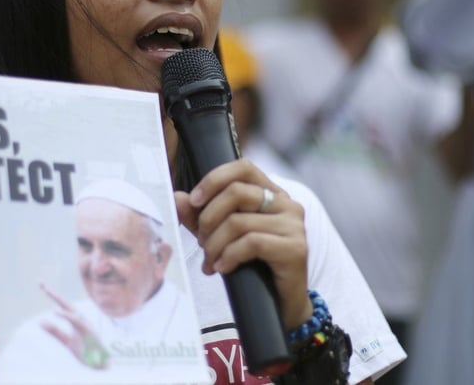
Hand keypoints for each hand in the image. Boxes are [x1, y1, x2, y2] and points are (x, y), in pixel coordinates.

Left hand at [39, 283, 109, 369]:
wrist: (100, 364)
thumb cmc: (85, 351)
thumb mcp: (67, 341)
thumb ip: (55, 332)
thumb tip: (40, 322)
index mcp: (75, 319)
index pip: (62, 305)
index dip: (52, 295)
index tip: (41, 285)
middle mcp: (80, 318)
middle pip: (65, 302)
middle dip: (52, 293)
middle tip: (40, 283)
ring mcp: (85, 323)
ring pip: (70, 309)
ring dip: (58, 300)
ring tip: (46, 291)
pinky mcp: (88, 330)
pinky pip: (76, 320)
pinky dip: (66, 315)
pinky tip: (55, 312)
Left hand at [174, 158, 312, 329]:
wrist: (281, 306)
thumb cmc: (253, 266)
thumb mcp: (222, 236)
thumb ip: (201, 216)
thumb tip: (178, 198)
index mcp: (272, 193)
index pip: (243, 168)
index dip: (214, 179)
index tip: (194, 201)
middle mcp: (287, 204)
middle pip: (237, 192)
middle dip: (209, 218)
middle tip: (201, 243)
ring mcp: (294, 225)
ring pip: (239, 222)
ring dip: (215, 244)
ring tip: (210, 261)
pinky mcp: (295, 248)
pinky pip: (251, 243)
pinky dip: (229, 256)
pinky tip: (223, 268)